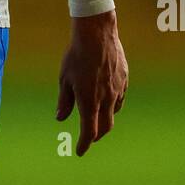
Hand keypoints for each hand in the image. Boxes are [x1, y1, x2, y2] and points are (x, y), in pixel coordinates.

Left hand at [56, 9, 127, 154]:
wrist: (97, 34)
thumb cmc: (76, 55)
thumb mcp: (64, 79)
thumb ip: (64, 101)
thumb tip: (60, 117)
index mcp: (89, 101)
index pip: (89, 131)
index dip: (84, 144)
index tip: (80, 151)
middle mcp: (106, 99)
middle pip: (105, 126)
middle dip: (96, 135)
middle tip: (89, 138)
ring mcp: (118, 89)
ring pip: (114, 112)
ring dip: (105, 119)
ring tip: (98, 117)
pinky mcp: (124, 79)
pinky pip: (120, 98)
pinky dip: (113, 104)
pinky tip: (107, 99)